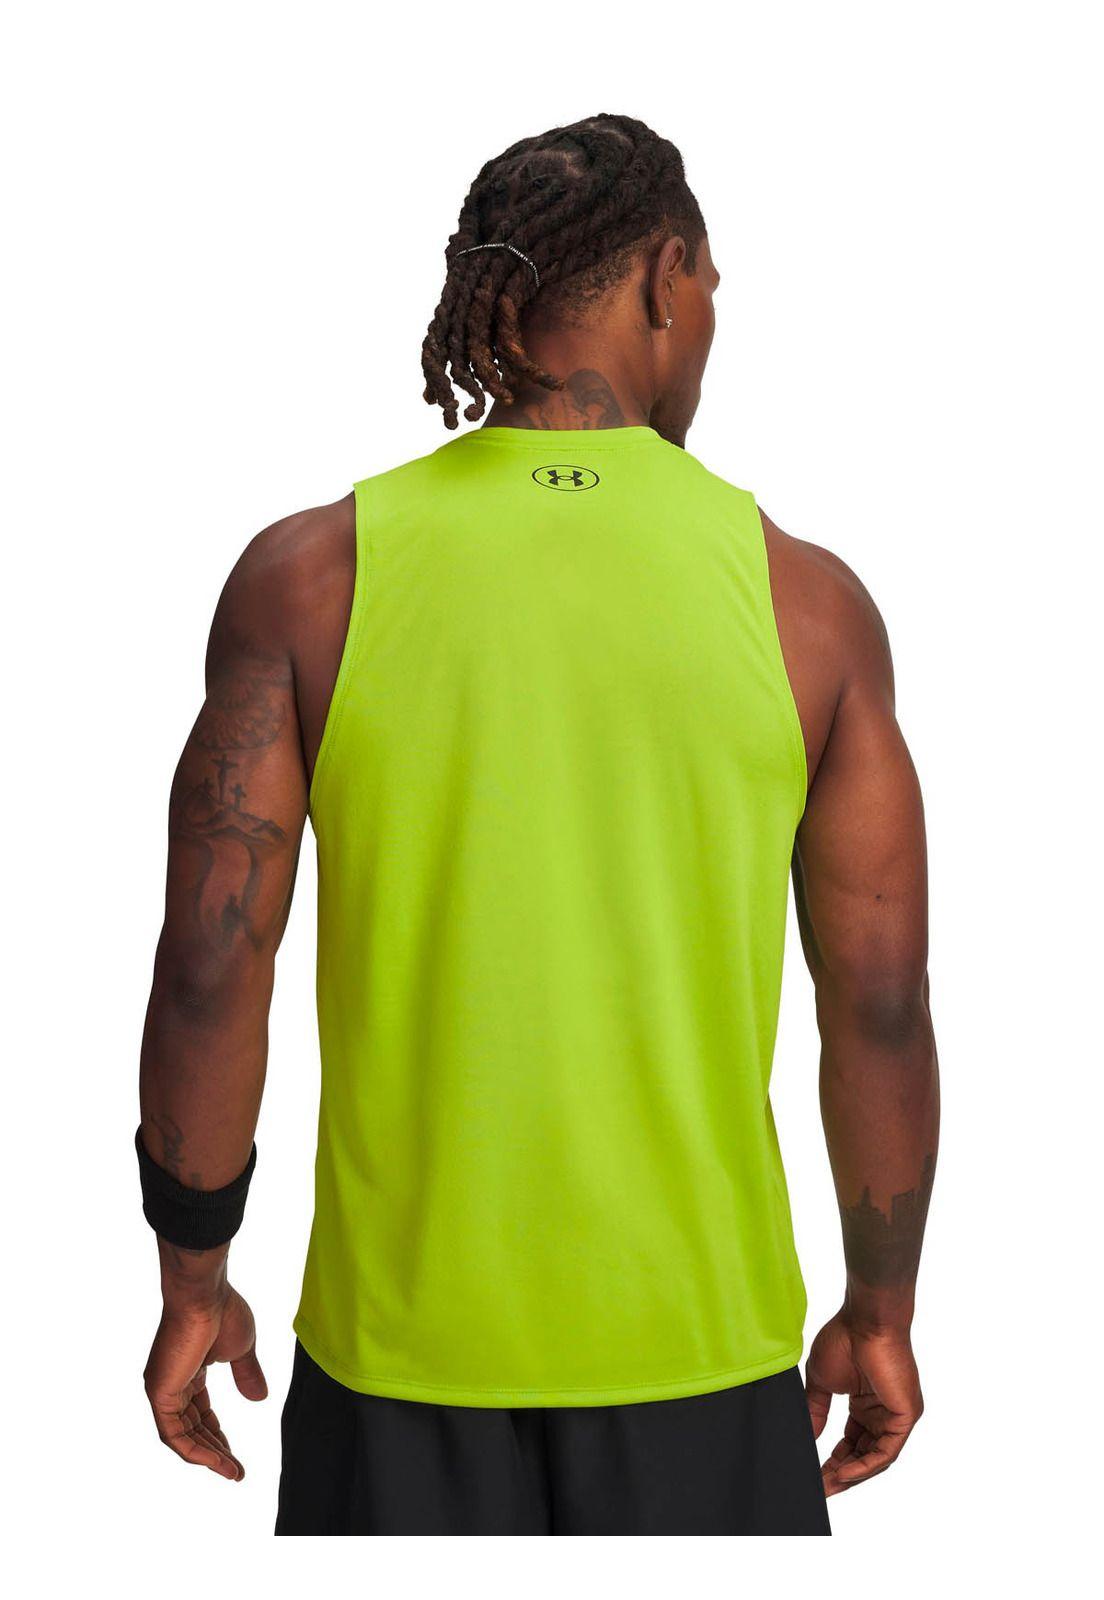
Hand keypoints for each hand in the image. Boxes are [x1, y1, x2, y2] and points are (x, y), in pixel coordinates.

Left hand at [144, 1283, 267, 1479]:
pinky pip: (174, 1434)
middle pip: (191, 1428)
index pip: (199, 1412)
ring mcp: (163, 1388)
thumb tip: (260, 1399)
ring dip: (208, 1457)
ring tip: (232, 1472)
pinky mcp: (160, 1393)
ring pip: (182, 1436)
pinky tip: (217, 1462)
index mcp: (188, 1370)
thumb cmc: (223, 1311)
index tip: (234, 1453)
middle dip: (214, 1450)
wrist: (204, 1294)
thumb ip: (247, 1374)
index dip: (216, 1434)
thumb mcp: (241, 1349)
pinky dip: (194, 1451)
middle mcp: (171, 1382)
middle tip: (235, 1470)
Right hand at [805, 1310, 922, 1495]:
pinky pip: (887, 1451)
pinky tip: (844, 1474)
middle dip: (840, 1474)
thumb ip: (816, 1410)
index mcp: (866, 1404)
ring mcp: (896, 1417)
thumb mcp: (821, 1381)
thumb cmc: (844, 1339)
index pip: (852, 1443)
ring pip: (875, 1458)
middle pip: (863, 1455)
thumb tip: (807, 1438)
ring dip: (851, 1475)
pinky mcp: (905, 1417)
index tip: (815, 1476)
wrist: (864, 1321)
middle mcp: (884, 1414)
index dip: (834, 1461)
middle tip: (819, 1490)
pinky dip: (865, 1465)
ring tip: (827, 1487)